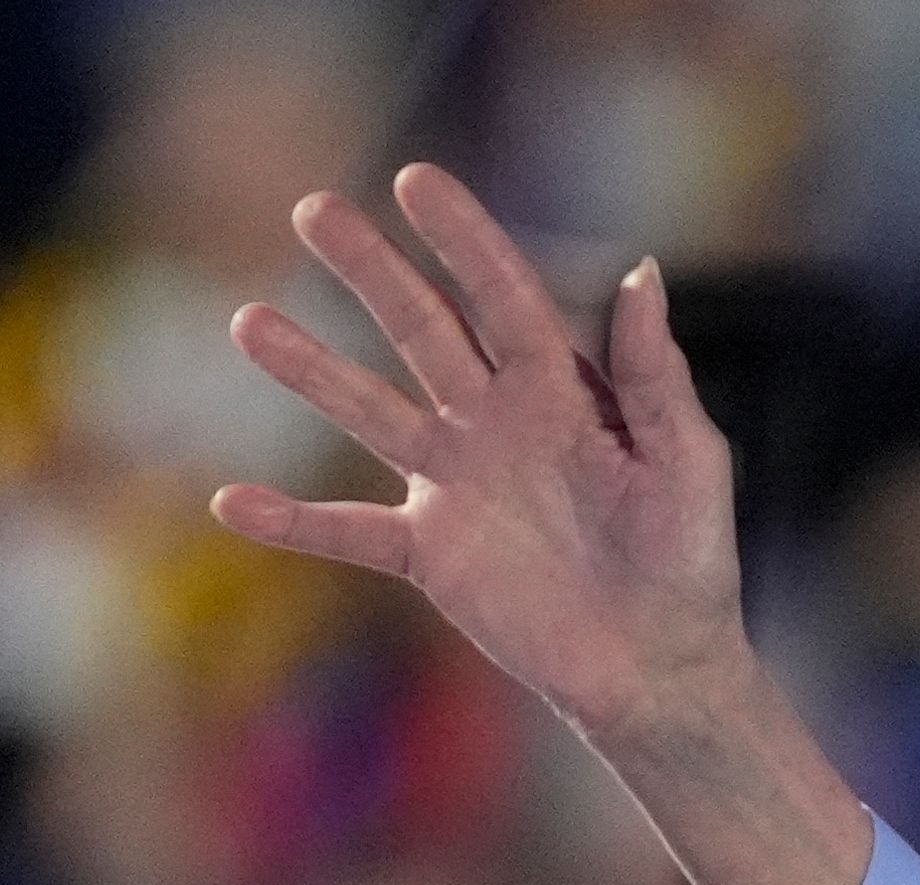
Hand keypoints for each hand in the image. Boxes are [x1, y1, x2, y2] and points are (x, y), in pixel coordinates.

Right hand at [211, 163, 743, 745]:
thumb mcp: (687, 462)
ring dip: (311, 370)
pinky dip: (292, 522)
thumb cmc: (689, 562)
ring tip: (248, 322)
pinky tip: (230, 501)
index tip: (418, 181)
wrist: (660, 668)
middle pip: (422, 330)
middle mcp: (495, 423)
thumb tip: (644, 272)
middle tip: (315, 209)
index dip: (464, 241)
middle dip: (371, 272)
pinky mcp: (429, 553)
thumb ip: (656, 376)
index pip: (505, 298)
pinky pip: (348, 532)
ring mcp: (454, 485)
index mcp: (561, 393)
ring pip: (369, 412)